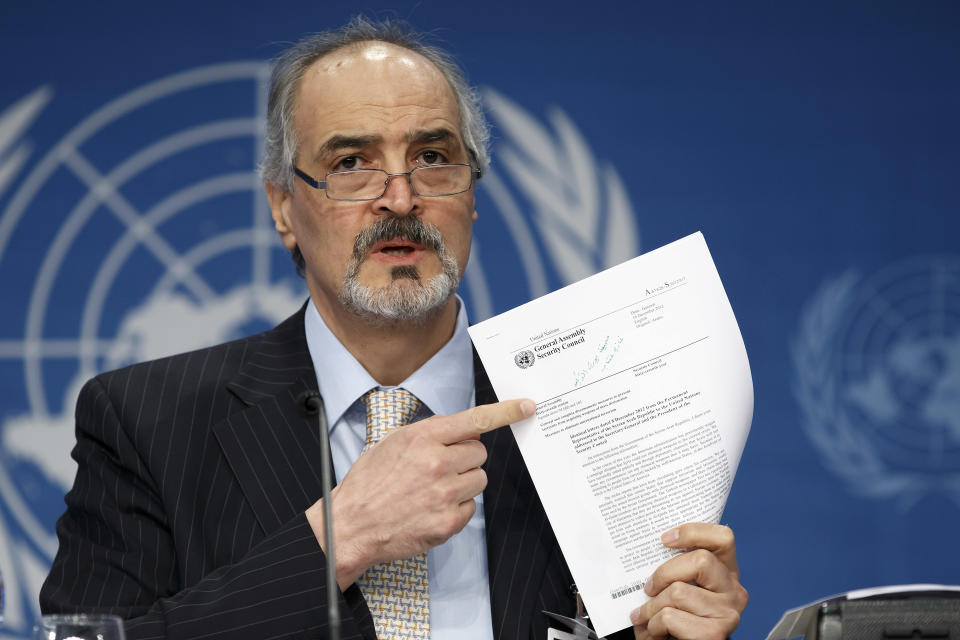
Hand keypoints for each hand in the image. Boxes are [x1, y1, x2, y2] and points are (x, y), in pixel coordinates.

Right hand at [305, 398, 535, 587]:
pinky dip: (456, 508)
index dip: (506, 412)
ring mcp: (445, 495)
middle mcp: (437, 464)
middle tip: (442, 467)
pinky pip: (470, 507)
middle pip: (480, 453)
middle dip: (466, 458)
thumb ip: (430, 431)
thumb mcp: (393, 442)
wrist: (351, 524)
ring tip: (433, 489)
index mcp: (423, 439)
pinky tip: (431, 508)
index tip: (526, 407)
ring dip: (463, 483)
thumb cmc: (369, 482)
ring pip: (479, 480)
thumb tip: (462, 427)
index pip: (475, 420)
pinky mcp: (448, 522)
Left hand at [629, 523, 747, 639]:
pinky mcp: (715, 634)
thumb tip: (647, 554)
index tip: (664, 539)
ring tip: (646, 616)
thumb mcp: (680, 587)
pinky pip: (671, 617)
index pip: (723, 538)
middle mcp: (734, 591)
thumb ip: (677, 570)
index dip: (693, 532)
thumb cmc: (676, 619)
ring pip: (678, 591)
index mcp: (726, 572)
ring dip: (652, 607)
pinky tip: (657, 631)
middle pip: (700, 560)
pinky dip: (654, 625)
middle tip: (649, 588)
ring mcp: (728, 613)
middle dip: (663, 574)